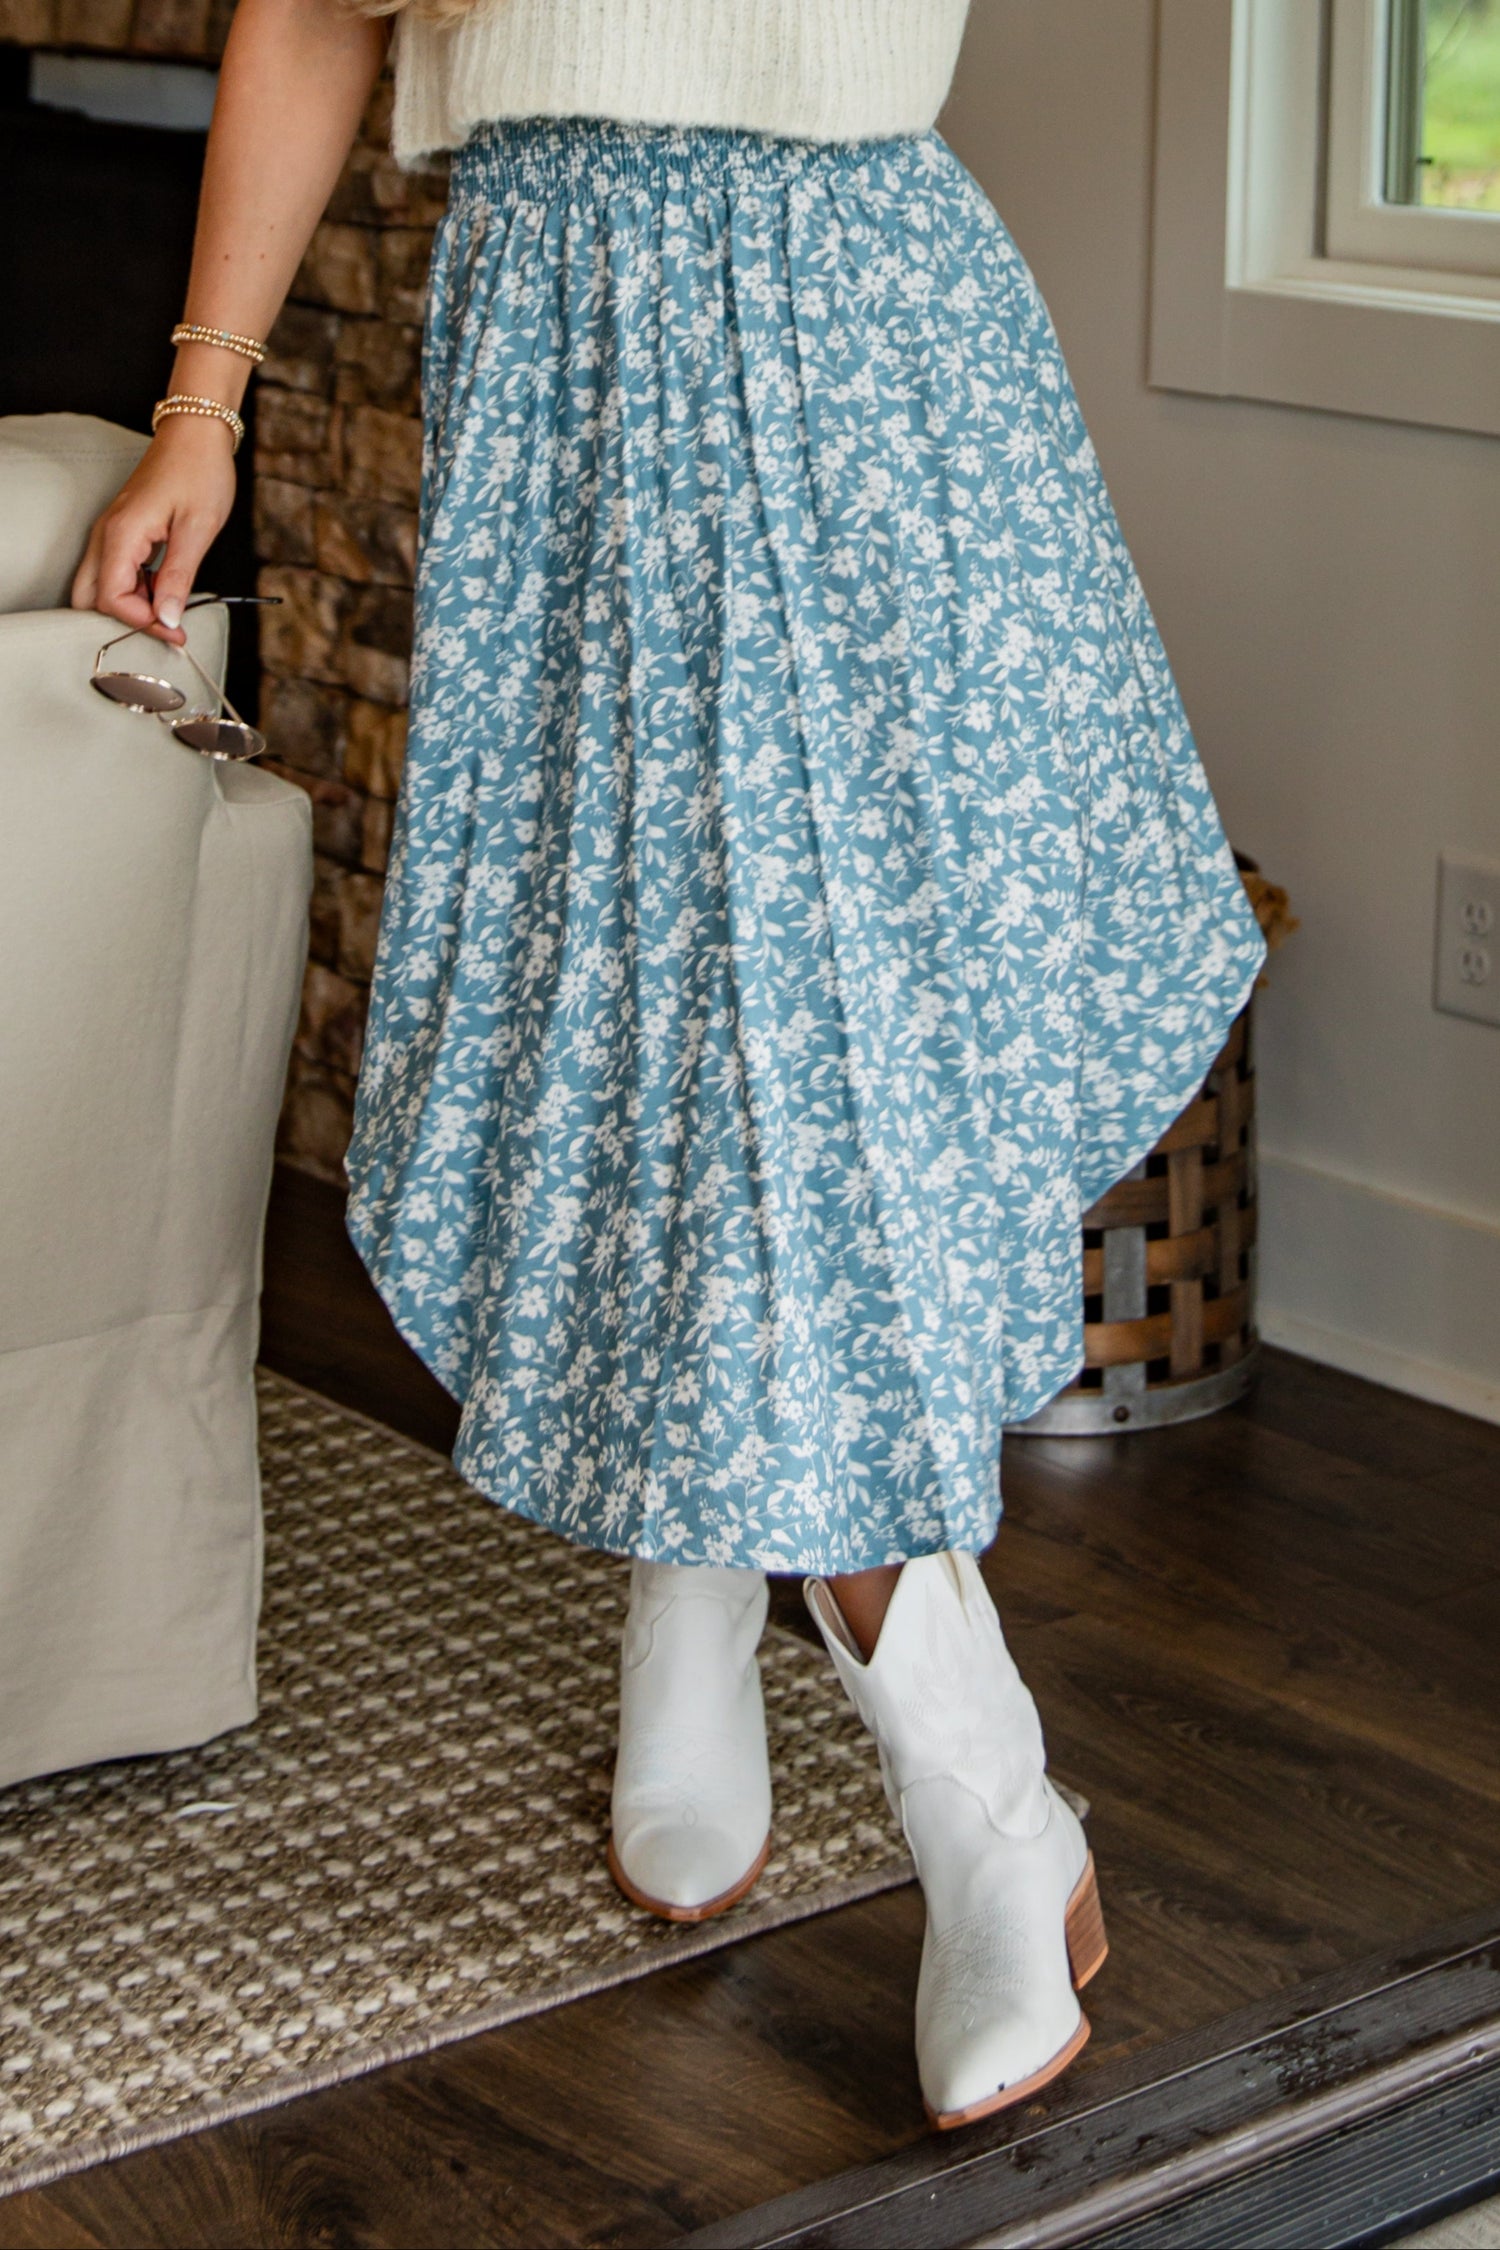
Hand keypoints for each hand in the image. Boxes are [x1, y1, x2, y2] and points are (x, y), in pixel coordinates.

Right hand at [70, 415, 238, 645]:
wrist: (195, 434)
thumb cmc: (199, 471)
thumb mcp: (197, 529)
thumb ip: (179, 577)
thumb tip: (168, 618)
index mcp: (121, 534)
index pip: (110, 598)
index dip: (141, 622)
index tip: (175, 630)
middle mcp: (107, 534)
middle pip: (92, 597)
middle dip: (127, 619)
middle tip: (168, 625)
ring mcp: (110, 532)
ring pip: (101, 587)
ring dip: (132, 605)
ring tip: (172, 606)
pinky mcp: (121, 532)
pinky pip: (115, 572)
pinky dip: (135, 589)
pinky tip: (165, 588)